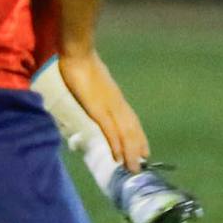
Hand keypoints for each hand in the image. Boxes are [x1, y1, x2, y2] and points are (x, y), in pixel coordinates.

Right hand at [57, 49, 148, 171]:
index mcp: (116, 98)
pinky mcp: (98, 109)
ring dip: (130, 152)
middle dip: (137, 149)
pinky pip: (110, 131)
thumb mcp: (94, 81)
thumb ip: (97, 92)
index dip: (138, 136)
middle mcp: (117, 104)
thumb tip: (95, 99)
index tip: (144, 151)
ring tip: (133, 168)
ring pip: (125, 133)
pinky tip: (119, 157)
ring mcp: (109, 107)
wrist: (78, 54)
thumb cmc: (82, 64)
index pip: (132, 121)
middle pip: (132, 130)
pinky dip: (116, 145)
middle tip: (141, 166)